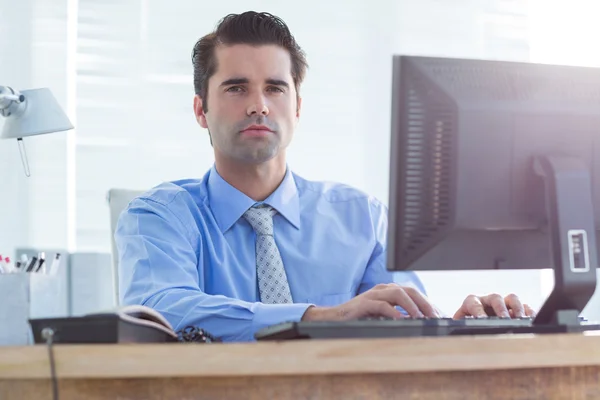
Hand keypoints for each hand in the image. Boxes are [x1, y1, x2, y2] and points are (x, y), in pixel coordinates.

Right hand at [301, 283, 441, 321]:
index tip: (439, 316)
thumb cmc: (359, 316)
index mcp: (388, 291)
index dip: (427, 303)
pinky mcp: (364, 303)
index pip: (413, 293)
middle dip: (424, 302)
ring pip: (398, 293)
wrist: (335, 317)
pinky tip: (401, 320)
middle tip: (435, 316)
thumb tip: (418, 322)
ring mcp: (373, 294)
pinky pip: (382, 305)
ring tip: (421, 317)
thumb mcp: (382, 315)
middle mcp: (383, 289)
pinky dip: (394, 312)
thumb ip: (397, 315)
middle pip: (409, 290)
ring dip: (412, 306)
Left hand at [453, 293, 535, 318]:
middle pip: (496, 297)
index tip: (482, 320)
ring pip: (512, 298)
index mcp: (472, 302)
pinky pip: (525, 306)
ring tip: (521, 321)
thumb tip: (455, 332)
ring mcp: (503, 302)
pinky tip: (531, 321)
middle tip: (505, 320)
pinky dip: (529, 313)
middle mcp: (488, 300)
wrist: (473, 323)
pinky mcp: (515, 308)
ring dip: (517, 309)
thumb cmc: (466, 324)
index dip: (478, 311)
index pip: (474, 304)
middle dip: (500, 309)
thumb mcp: (459, 325)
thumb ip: (459, 326)